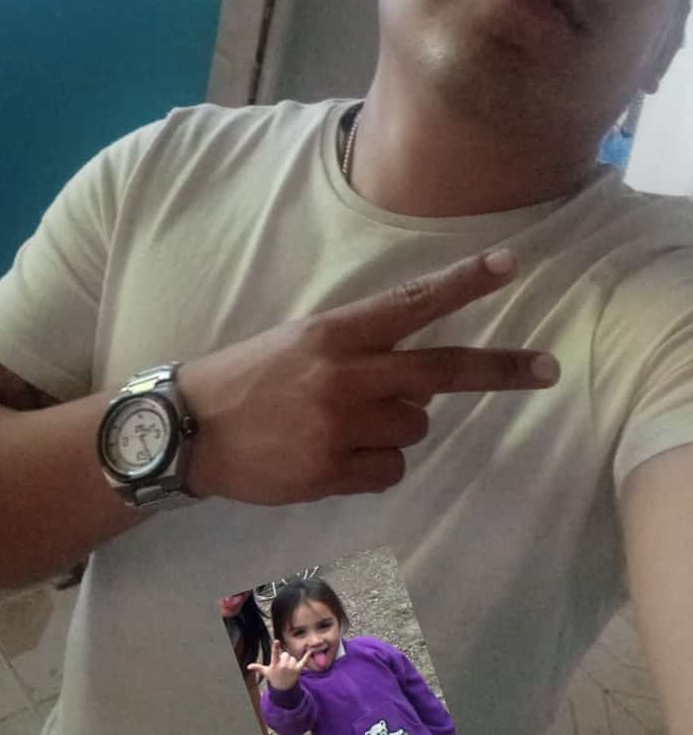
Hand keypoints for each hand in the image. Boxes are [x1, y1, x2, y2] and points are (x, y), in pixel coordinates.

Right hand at [181, 248, 558, 505]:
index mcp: (335, 332)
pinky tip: (329, 456)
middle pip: (440, 371)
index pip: (411, 303)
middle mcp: (344, 374)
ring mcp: (338, 424)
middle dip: (500, 370)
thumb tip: (420, 378)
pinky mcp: (329, 470)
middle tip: (548, 369)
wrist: (187, 428)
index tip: (510, 264)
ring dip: (393, 428)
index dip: (463, 283)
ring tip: (339, 425)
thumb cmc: (248, 378)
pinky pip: (389, 469)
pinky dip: (372, 465)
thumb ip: (358, 347)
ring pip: (414, 427)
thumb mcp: (300, 341)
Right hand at [248, 638, 311, 691]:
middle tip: (282, 666)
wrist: (284, 689)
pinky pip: (303, 661)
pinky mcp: (299, 670)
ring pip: (293, 658)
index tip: (276, 641)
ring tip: (288, 669)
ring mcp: (291, 668)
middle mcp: (283, 666)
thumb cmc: (274, 678)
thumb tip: (248, 666)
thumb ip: (257, 667)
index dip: (275, 647)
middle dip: (284, 658)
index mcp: (275, 664)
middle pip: (285, 654)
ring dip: (291, 662)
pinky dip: (307, 656)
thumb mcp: (266, 672)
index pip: (274, 654)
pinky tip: (310, 651)